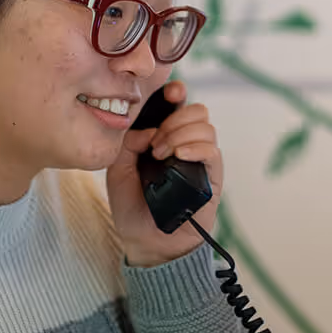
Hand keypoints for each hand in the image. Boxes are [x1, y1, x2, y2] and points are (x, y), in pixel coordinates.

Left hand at [106, 81, 222, 267]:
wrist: (145, 241)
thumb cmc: (132, 207)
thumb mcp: (118, 170)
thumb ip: (127, 144)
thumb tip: (146, 130)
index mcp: (164, 137)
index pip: (178, 106)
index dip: (177, 93)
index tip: (171, 91)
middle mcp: (186, 144)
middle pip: (196, 110)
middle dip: (174, 119)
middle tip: (154, 144)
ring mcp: (200, 160)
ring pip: (205, 127)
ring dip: (180, 134)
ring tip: (162, 156)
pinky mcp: (212, 177)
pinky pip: (212, 151)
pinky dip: (195, 147)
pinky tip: (178, 156)